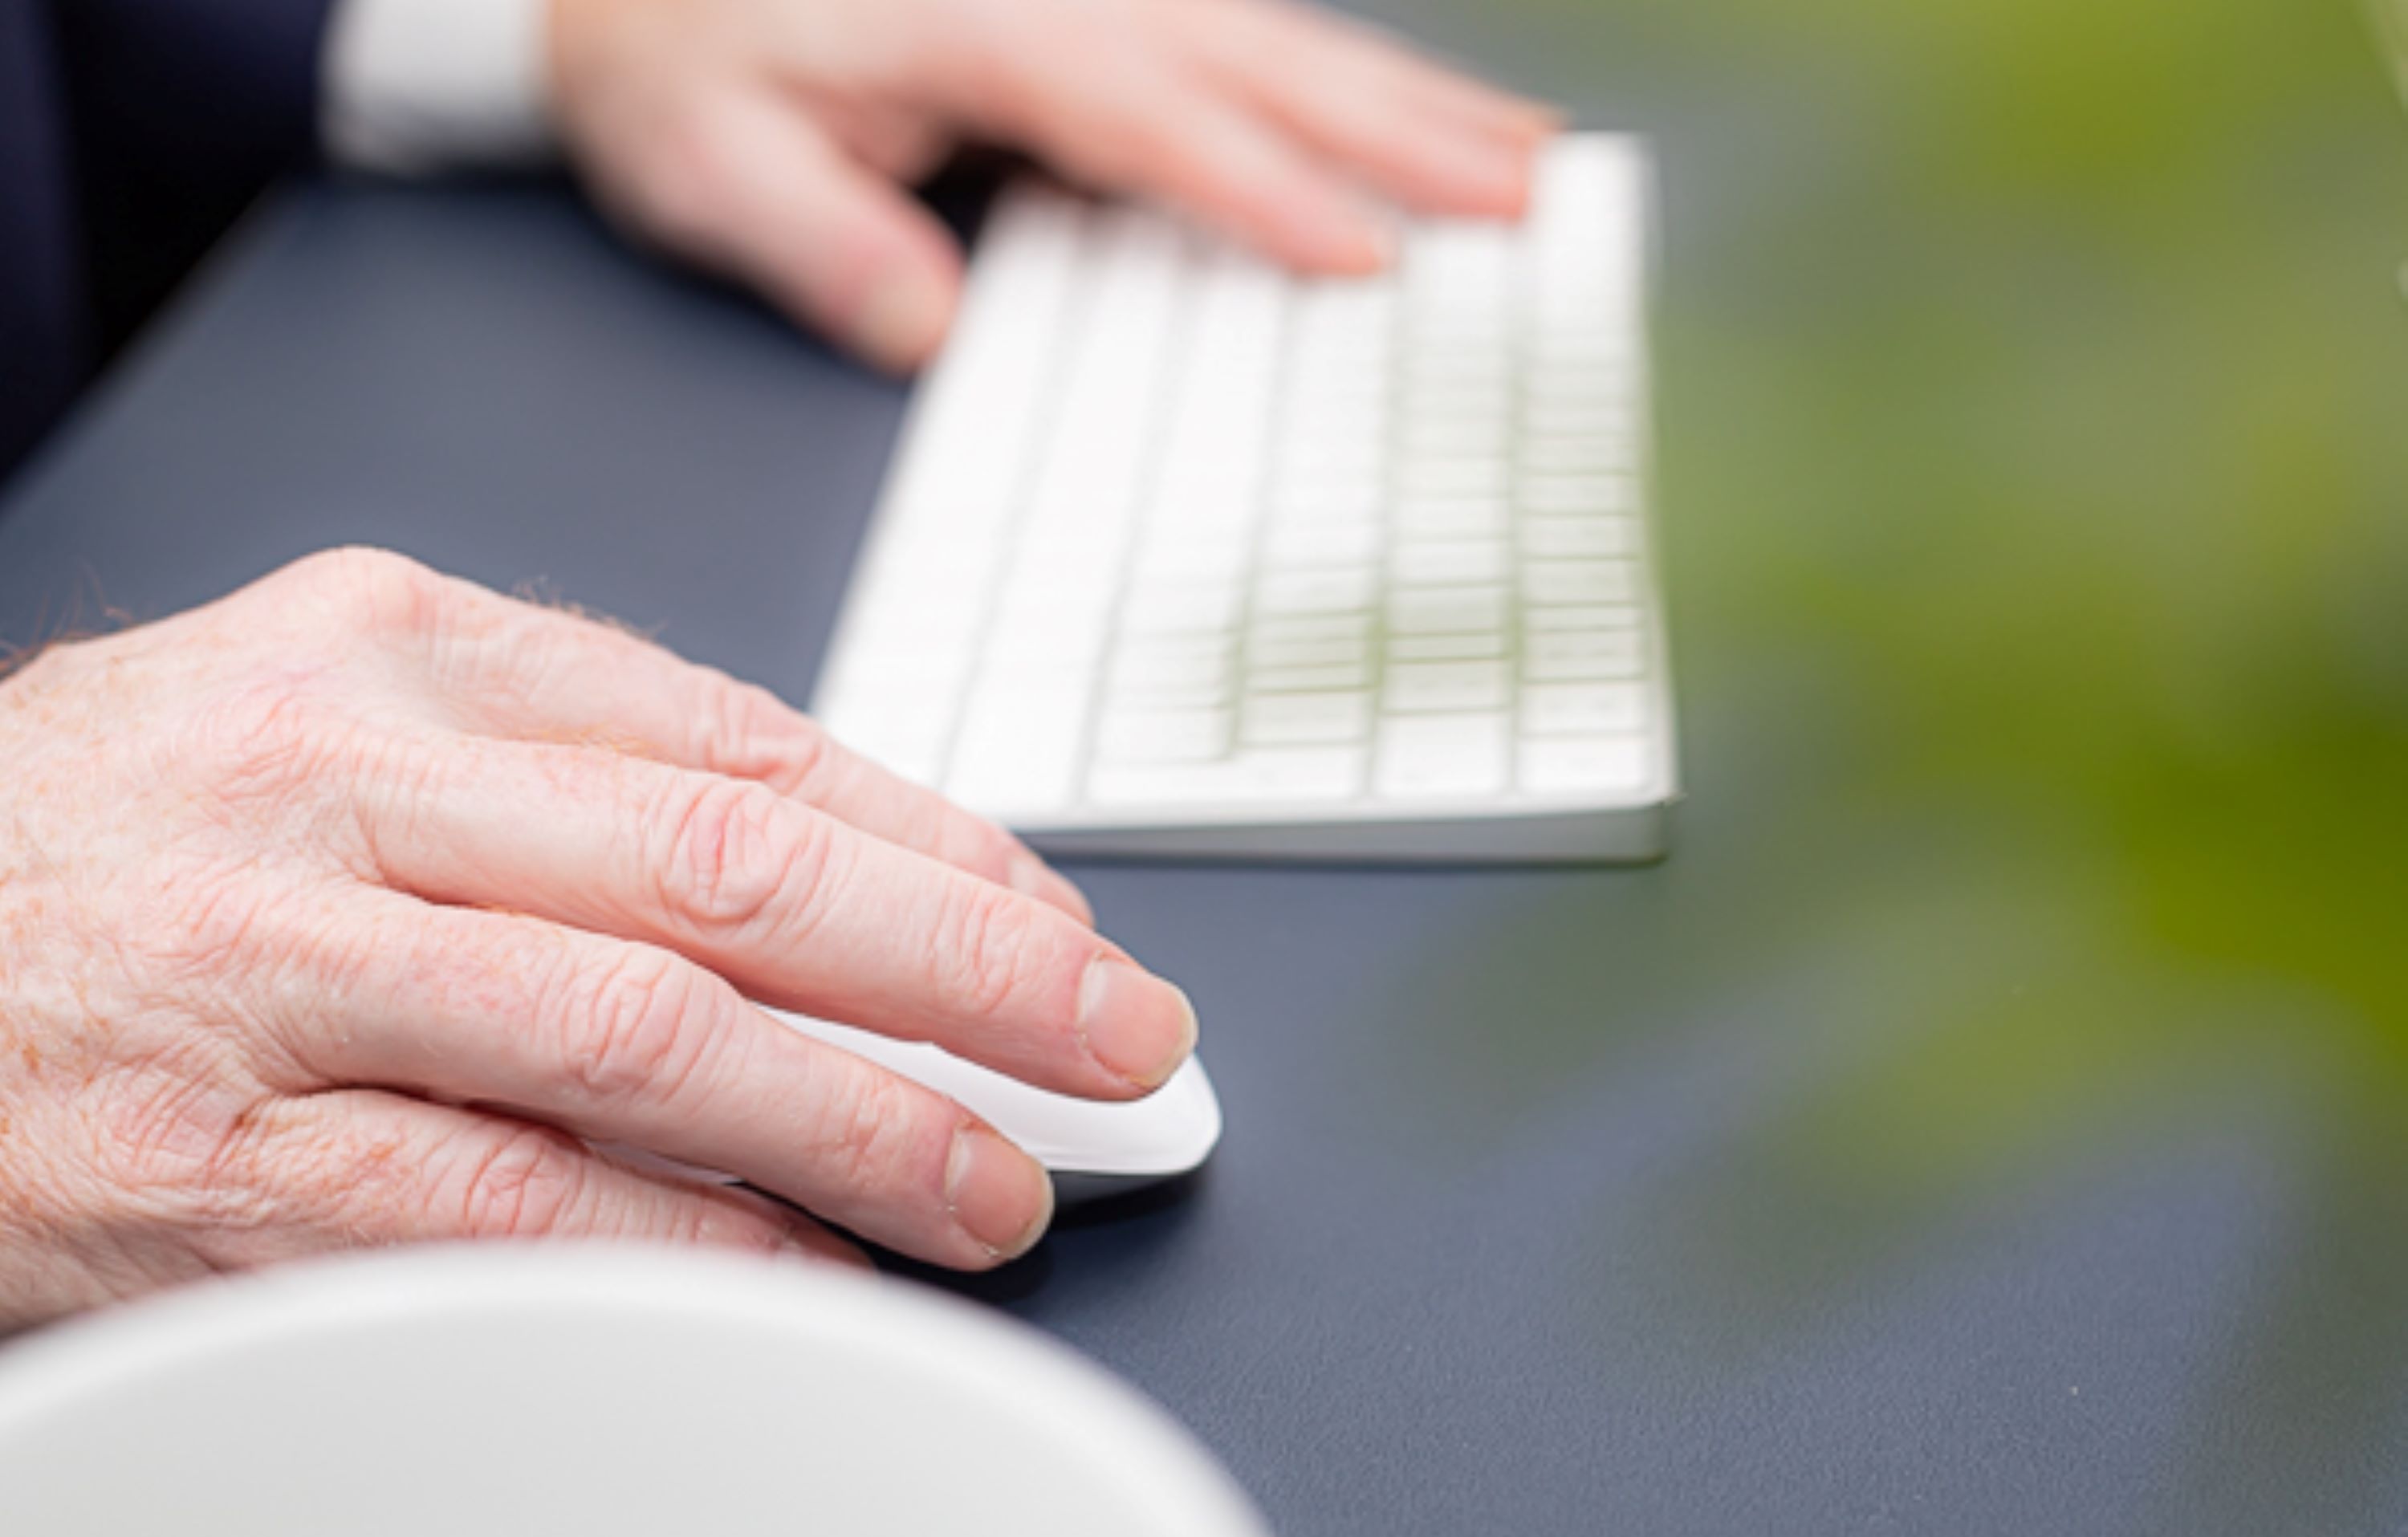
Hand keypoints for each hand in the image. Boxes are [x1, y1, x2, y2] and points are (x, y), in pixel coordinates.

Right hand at [0, 550, 1196, 1328]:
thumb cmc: (123, 840)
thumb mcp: (339, 723)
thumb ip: (570, 777)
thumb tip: (846, 872)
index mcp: (397, 653)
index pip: (743, 742)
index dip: (939, 845)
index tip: (1061, 922)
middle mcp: (344, 785)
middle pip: (733, 869)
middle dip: (965, 964)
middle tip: (1115, 1037)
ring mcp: (276, 971)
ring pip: (645, 1035)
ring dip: (861, 1120)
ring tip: (999, 1183)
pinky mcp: (213, 1163)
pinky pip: (502, 1205)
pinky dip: (684, 1245)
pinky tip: (806, 1269)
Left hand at [546, 0, 1556, 368]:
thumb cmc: (676, 68)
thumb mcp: (708, 166)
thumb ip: (820, 244)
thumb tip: (933, 325)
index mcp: (977, 27)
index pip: (1151, 120)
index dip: (1264, 194)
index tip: (1368, 264)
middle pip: (1262, 61)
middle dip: (1406, 131)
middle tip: (1533, 199)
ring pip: (1280, 38)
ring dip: (1408, 97)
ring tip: (1528, 154)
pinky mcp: (1094, 4)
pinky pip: (1247, 36)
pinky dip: (1342, 77)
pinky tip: (1405, 110)